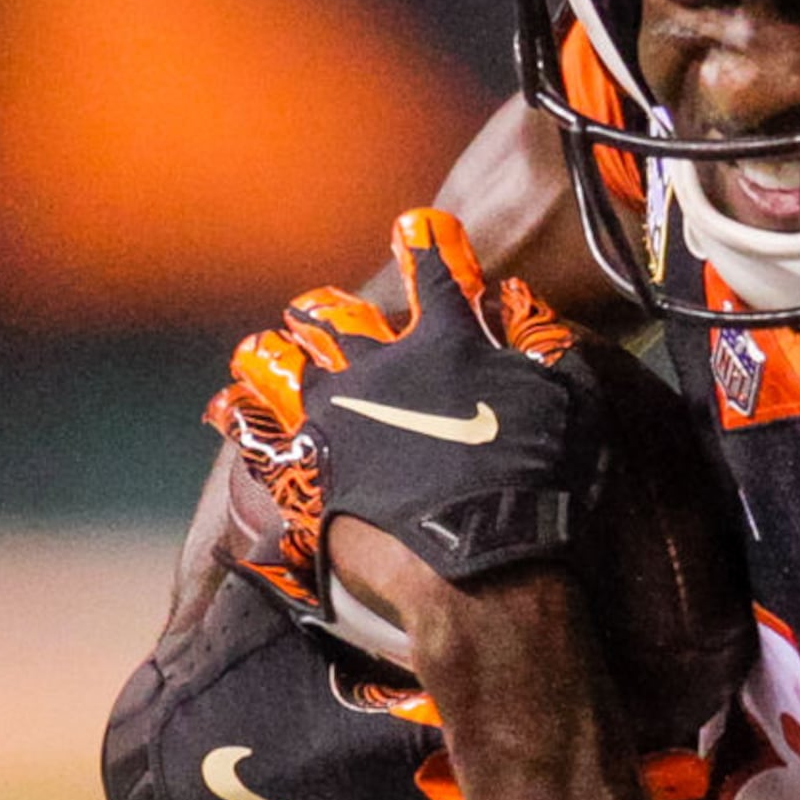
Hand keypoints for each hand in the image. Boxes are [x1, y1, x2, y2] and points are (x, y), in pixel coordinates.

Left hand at [210, 208, 600, 627]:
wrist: (481, 571)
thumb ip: (540, 341)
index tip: (418, 228)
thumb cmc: (541, 485)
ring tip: (266, 355)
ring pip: (276, 361)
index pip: (436, 267)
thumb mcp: (570, 402)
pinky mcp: (301, 468)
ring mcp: (331, 417)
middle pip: (333, 313)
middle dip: (328, 310)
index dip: (429, 243)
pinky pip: (250, 432)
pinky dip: (238, 418)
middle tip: (325, 315)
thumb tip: (513, 296)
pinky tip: (230, 413)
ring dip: (272, 354)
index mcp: (447, 341)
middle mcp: (378, 366)